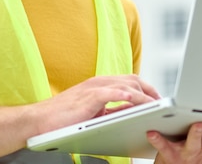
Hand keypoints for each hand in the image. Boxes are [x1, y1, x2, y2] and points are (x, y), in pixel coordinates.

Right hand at [30, 74, 159, 134]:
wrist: (40, 121)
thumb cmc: (63, 119)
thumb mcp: (93, 113)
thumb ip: (110, 110)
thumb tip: (130, 111)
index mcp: (101, 85)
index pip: (130, 81)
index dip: (147, 89)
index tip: (158, 99)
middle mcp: (99, 82)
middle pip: (133, 79)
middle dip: (150, 90)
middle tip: (162, 103)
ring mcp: (94, 88)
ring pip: (126, 85)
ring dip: (143, 94)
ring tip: (155, 104)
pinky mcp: (88, 97)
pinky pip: (111, 93)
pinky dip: (125, 95)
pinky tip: (135, 100)